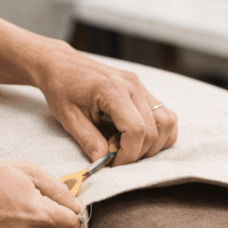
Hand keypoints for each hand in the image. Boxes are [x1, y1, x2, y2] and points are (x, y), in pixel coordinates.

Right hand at [0, 159, 83, 227]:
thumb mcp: (27, 171)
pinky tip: (3, 225)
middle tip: (35, 208)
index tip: (60, 207)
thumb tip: (76, 205)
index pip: (73, 226)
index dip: (69, 215)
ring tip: (14, 214)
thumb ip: (58, 189)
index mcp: (40, 214)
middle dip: (54, 225)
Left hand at [35, 47, 177, 166]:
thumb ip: (89, 141)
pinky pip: (164, 114)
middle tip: (114, 155)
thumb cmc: (62, 88)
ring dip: (152, 143)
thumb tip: (103, 162)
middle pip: (153, 130)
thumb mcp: (69, 118)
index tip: (112, 162)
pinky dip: (158, 132)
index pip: (136, 130)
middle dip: (137, 151)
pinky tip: (136, 137)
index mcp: (112, 90)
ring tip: (126, 145)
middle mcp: (133, 85)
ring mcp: (140, 86)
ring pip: (166, 121)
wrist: (61, 64)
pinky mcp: (142, 89)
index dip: (128, 153)